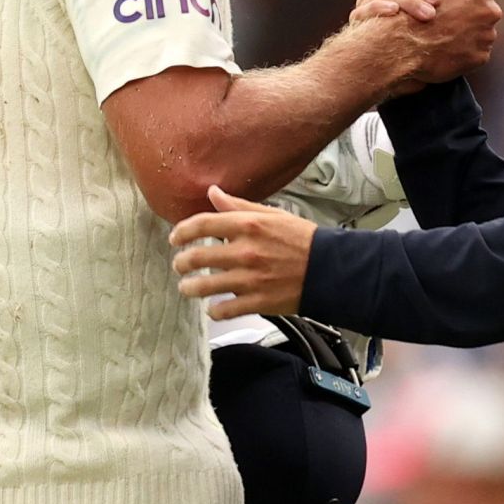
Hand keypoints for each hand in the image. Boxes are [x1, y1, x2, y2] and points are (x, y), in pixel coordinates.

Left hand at [169, 186, 317, 319]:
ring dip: (190, 288)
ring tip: (187, 287)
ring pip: (204, 287)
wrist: (328, 268)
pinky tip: (213, 308)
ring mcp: (250, 279)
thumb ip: (238, 206)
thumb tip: (213, 192)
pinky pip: (224, 311)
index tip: (175, 239)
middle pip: (197, 257)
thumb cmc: (300, 239)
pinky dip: (213, 311)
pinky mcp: (257, 302)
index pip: (202, 224)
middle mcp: (245, 251)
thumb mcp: (271, 214)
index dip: (182, 232)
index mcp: (248, 225)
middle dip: (181, 263)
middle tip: (179, 265)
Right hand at [391, 0, 500, 85]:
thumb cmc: (413, 7)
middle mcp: (491, 9)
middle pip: (483, 12)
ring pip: (480, 34)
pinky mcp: (481, 56)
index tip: (447, 3)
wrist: (403, 42)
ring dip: (467, 35)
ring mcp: (488, 35)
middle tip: (446, 22)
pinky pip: (475, 53)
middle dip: (468, 16)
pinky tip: (446, 50)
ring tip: (443, 37)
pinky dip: (463, 53)